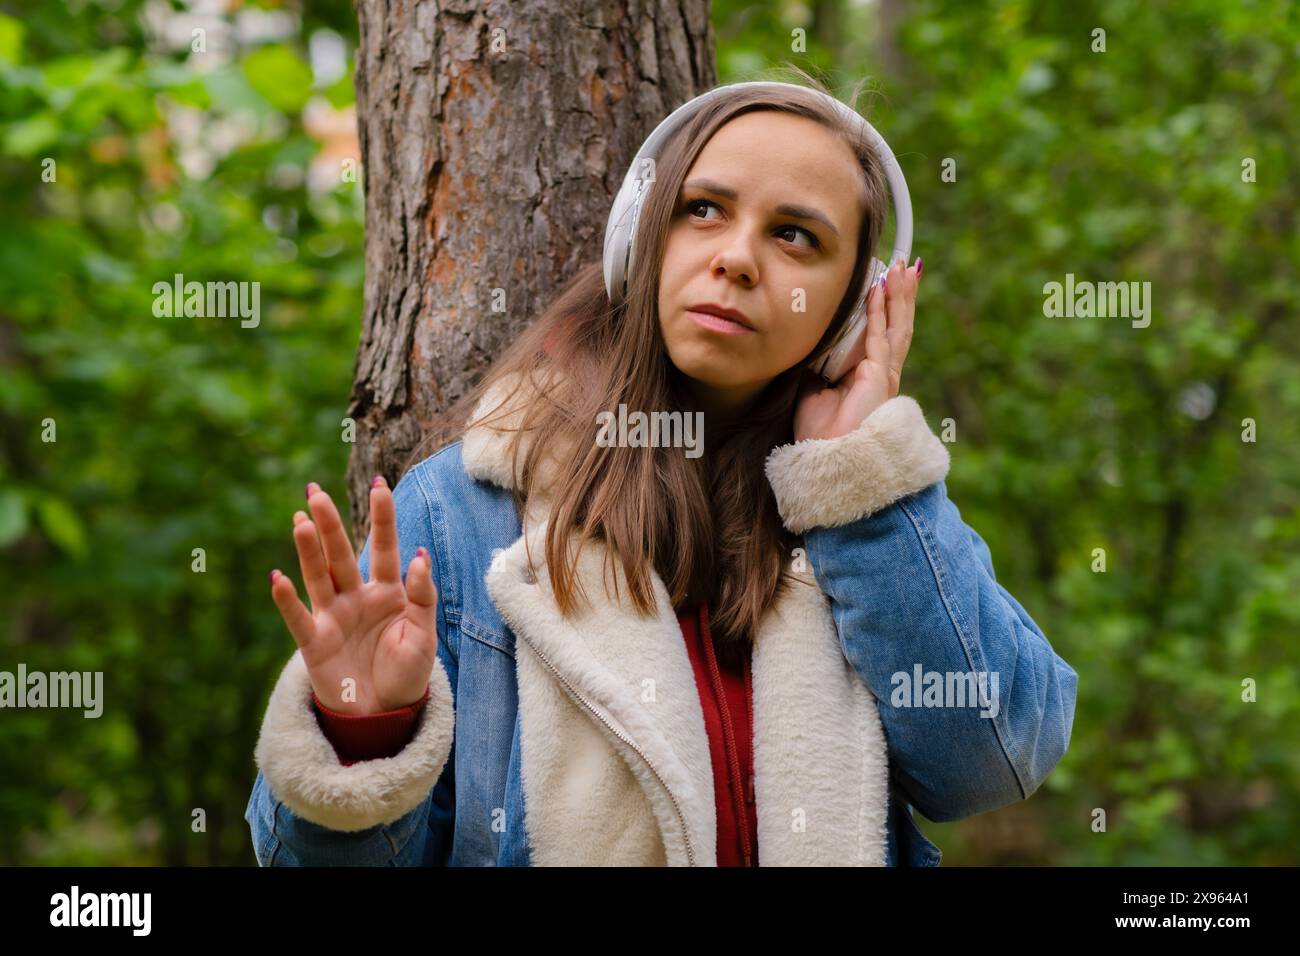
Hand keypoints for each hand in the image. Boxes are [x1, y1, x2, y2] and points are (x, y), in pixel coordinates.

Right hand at [268, 477, 438, 714]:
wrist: (384, 714)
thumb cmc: (406, 672)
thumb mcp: (423, 635)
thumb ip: (422, 596)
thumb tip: (420, 555)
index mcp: (388, 592)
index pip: (384, 547)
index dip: (382, 517)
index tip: (381, 484)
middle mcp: (356, 597)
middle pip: (341, 554)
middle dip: (330, 525)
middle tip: (315, 493)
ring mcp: (333, 616)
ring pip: (318, 576)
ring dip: (308, 549)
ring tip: (299, 520)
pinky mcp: (314, 642)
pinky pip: (298, 617)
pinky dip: (287, 599)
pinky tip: (277, 576)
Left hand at [794, 255, 920, 441]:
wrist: (826, 460)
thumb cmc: (820, 433)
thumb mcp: (814, 390)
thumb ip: (818, 364)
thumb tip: (810, 342)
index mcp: (869, 375)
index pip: (883, 332)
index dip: (887, 306)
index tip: (888, 279)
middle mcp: (882, 373)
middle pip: (897, 324)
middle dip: (902, 293)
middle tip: (907, 264)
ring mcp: (884, 375)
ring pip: (896, 326)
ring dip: (900, 295)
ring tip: (906, 268)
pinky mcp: (878, 378)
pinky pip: (879, 338)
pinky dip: (878, 312)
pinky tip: (877, 290)